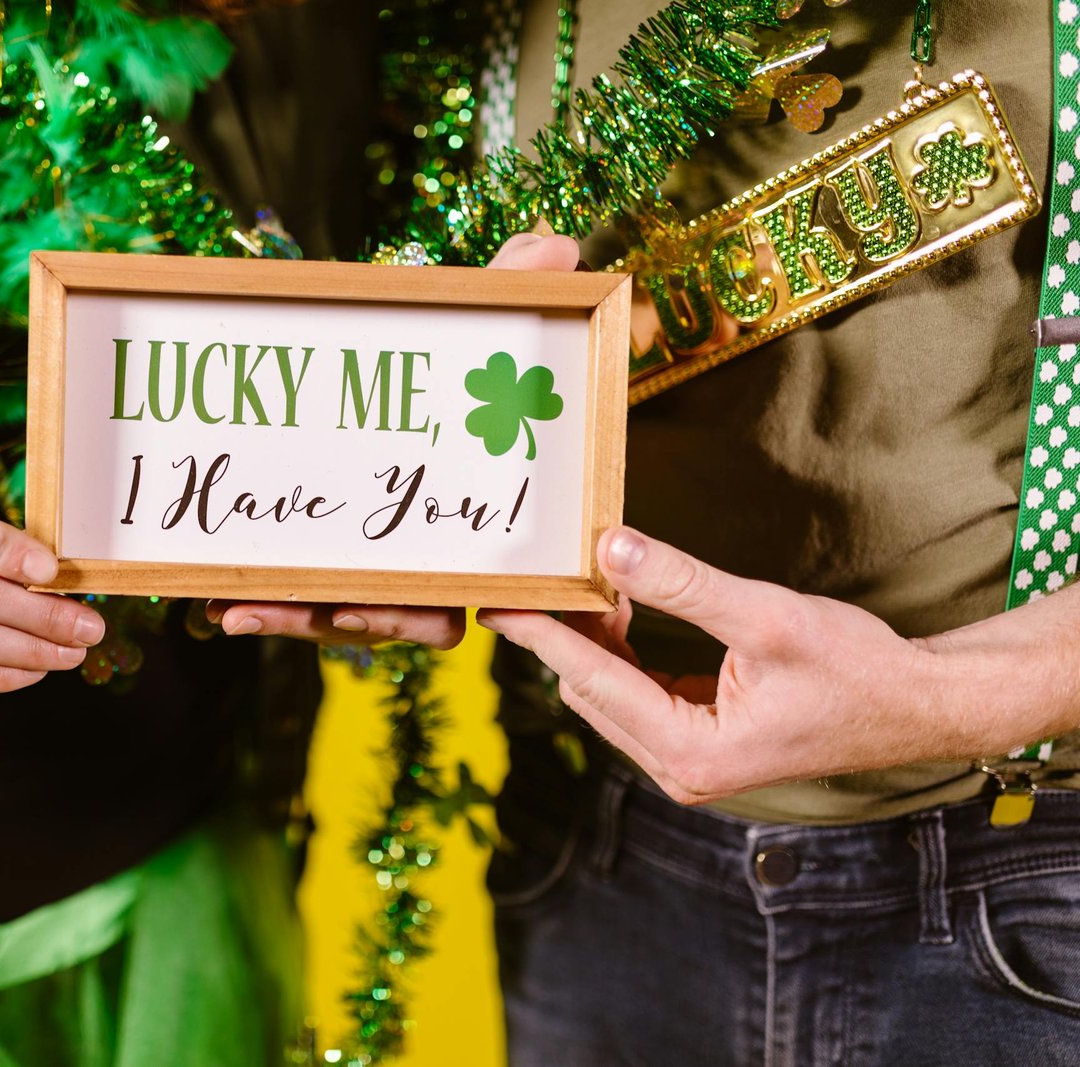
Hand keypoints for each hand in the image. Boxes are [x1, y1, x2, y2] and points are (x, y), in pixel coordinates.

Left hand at [205, 228, 580, 652]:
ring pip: (325, 617)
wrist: (359, 380)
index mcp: (450, 538)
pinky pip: (279, 600)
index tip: (415, 605)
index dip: (430, 614)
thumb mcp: (454, 335)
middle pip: (386, 622)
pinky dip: (251, 601)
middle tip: (334, 608)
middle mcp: (402, 567)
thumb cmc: (422, 373)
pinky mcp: (295, 565)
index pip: (452, 603)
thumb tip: (557, 244)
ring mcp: (347, 570)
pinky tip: (213, 597)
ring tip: (241, 606)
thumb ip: (500, 295)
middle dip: (358, 623)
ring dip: (290, 617)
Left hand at [478, 526, 972, 804]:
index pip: (589, 680)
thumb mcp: (764, 615)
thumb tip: (609, 549)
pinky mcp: (698, 746)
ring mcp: (687, 764)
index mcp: (691, 751)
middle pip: (588, 692)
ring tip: (591, 582)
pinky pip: (636, 697)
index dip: (538, 633)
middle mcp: (680, 769)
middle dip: (562, 633)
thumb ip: (683, 584)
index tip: (493, 600)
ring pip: (608, 695)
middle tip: (543, 573)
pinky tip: (624, 609)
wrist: (918, 706)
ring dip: (593, 641)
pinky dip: (622, 654)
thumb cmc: (856, 668)